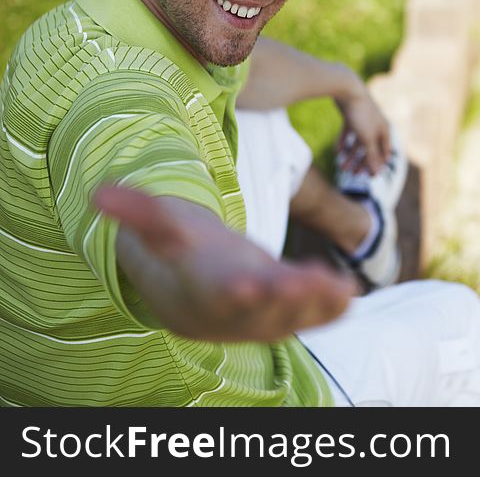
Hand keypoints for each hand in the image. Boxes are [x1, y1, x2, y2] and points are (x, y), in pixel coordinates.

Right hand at [94, 186, 355, 341]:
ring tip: (344, 288)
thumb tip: (98, 192)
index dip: (234, 291)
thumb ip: (140, 212)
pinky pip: (313, 318)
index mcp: (205, 291)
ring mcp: (267, 318)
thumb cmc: (185, 257)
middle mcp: (238, 312)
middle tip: (315, 282)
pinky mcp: (290, 317)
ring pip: (294, 317)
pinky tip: (351, 292)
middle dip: (288, 298)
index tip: (249, 283)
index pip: (219, 294)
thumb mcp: (165, 232)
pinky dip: (332, 310)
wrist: (198, 300)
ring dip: (319, 305)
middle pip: (263, 310)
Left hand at [335, 82, 390, 174]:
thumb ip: (372, 155)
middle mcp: (375, 126)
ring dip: (351, 155)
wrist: (346, 88)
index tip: (370, 176)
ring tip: (341, 166)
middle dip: (362, 162)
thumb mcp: (367, 138)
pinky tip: (337, 151)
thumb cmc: (360, 114)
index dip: (379, 164)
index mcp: (384, 130)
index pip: (385, 152)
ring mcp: (362, 120)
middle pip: (370, 149)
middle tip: (353, 174)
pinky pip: (348, 133)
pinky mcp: (350, 116)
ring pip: (358, 142)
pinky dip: (343, 142)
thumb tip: (377, 172)